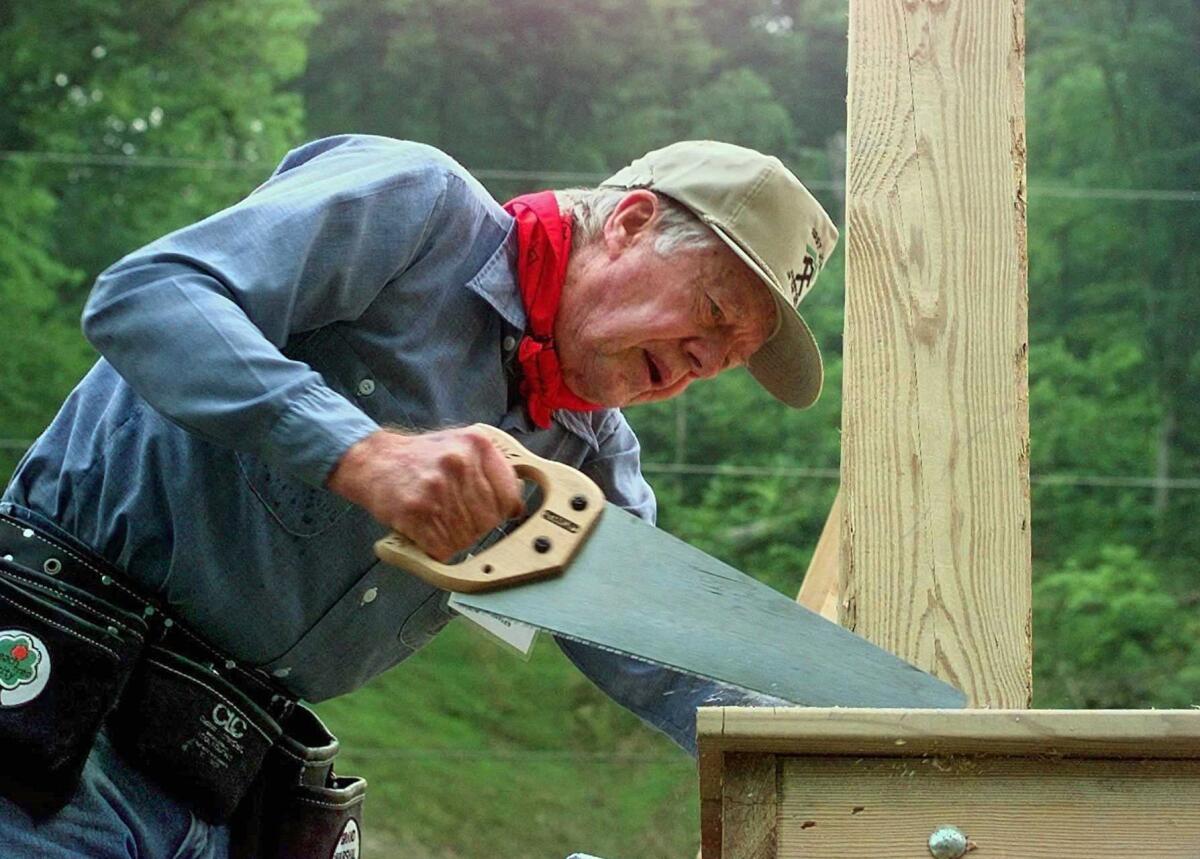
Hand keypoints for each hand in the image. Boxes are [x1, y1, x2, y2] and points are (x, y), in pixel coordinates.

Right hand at [327, 426, 523, 561]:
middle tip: (458, 517)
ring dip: (456, 539)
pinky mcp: (416, 512)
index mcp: (476, 444)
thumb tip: (517, 504)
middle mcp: (459, 463)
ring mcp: (437, 488)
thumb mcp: (461, 445)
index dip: (503, 510)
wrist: (374, 461)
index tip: (495, 513)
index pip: (510, 493)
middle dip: (477, 526)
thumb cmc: (419, 457)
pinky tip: (429, 533)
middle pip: (490, 519)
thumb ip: (492, 468)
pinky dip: (437, 549)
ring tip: (440, 521)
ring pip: (468, 537)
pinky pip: (443, 548)